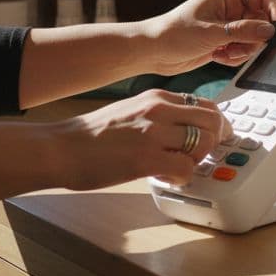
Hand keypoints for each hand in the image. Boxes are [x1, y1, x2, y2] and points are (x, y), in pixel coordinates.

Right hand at [52, 90, 231, 189]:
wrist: (58, 148)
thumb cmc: (90, 135)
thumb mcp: (132, 110)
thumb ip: (160, 115)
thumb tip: (185, 128)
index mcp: (157, 97)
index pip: (206, 105)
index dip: (216, 124)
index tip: (216, 137)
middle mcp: (159, 110)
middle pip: (213, 121)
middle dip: (214, 142)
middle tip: (200, 157)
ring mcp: (154, 133)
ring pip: (205, 143)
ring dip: (196, 160)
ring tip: (175, 167)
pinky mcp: (146, 158)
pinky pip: (186, 168)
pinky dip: (182, 177)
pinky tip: (165, 177)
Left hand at [143, 0, 275, 74]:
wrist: (153, 52)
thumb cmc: (174, 33)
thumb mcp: (212, 32)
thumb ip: (244, 31)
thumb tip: (270, 30)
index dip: (273, 11)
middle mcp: (231, 8)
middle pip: (262, 21)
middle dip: (254, 38)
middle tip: (240, 47)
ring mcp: (229, 25)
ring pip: (254, 38)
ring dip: (243, 50)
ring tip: (224, 53)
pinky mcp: (226, 40)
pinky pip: (244, 49)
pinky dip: (235, 56)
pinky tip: (218, 56)